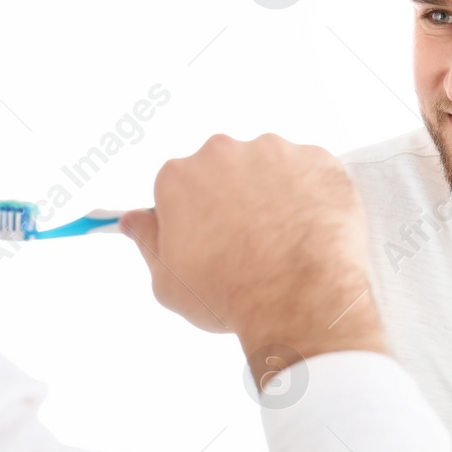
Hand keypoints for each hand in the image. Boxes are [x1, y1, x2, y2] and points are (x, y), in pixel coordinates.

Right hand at [120, 134, 386, 374]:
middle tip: (250, 240)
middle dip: (235, 197)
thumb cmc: (232, 294)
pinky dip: (312, 193)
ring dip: (274, 191)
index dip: (194, 215)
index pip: (179, 186)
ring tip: (284, 237)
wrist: (301, 299)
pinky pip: (311, 171)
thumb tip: (134, 221)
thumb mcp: (169, 282)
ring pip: (270, 167)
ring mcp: (274, 152)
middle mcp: (223, 153)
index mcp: (179, 178)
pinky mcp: (317, 158)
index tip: (209, 235)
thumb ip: (148, 242)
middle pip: (224, 169)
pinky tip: (311, 227)